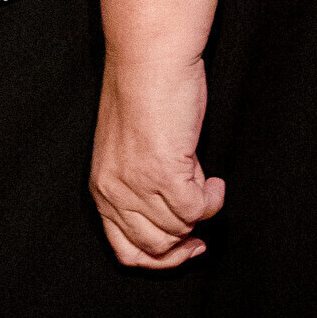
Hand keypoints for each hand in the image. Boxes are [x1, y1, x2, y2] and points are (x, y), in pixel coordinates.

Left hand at [90, 54, 221, 267]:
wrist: (147, 59)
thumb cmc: (142, 93)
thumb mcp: (131, 151)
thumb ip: (145, 186)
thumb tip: (178, 214)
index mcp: (102, 187)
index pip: (125, 249)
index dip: (161, 257)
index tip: (186, 245)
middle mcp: (114, 192)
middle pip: (154, 249)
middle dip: (185, 242)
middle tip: (202, 222)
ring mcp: (137, 186)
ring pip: (179, 231)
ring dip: (200, 211)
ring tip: (203, 181)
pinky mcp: (164, 174)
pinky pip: (198, 211)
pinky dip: (213, 200)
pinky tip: (214, 180)